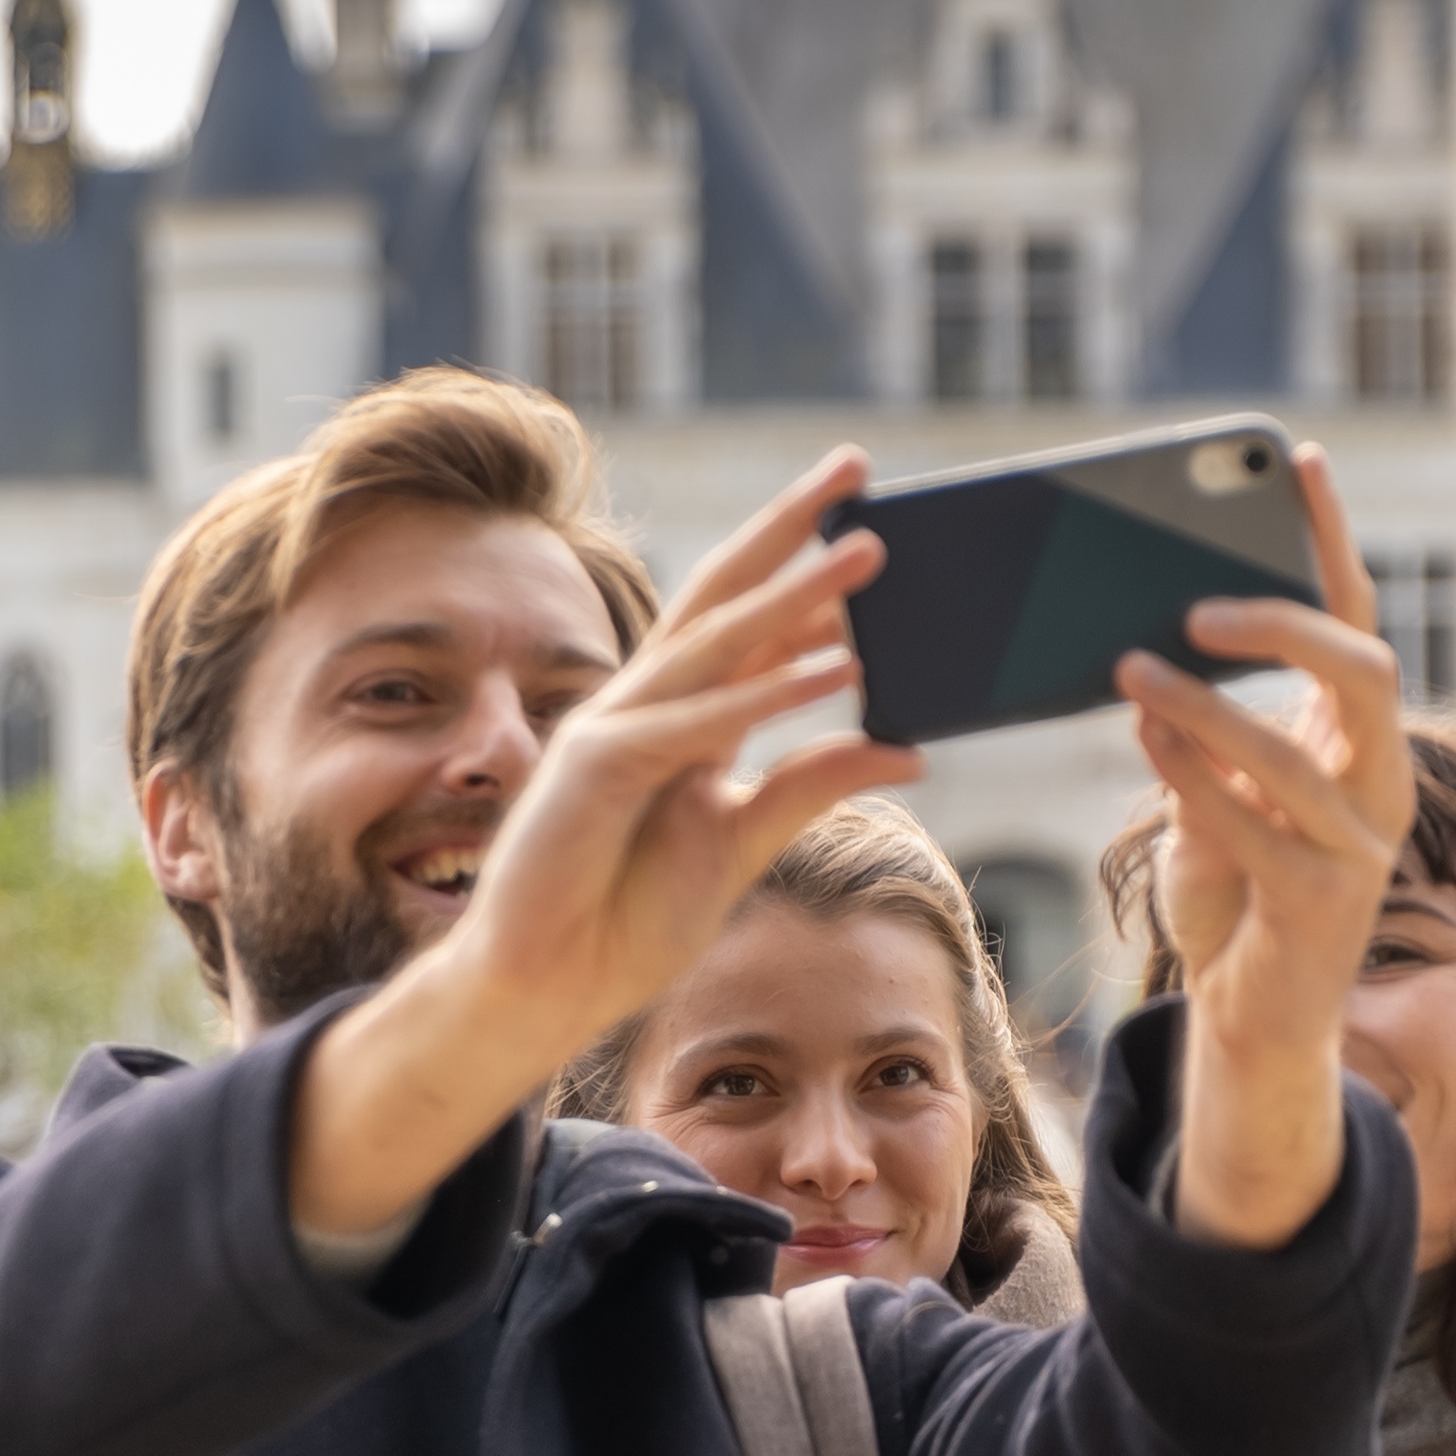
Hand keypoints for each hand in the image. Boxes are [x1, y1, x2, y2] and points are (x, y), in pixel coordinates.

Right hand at [282, 453, 927, 1237]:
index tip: (869, 515)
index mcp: (680, 716)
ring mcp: (615, 728)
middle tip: (857, 468)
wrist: (547, 988)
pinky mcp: (598, 770)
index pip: (747, 619)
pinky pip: (697, 723)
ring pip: (717, 642)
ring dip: (797, 594)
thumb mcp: (743, 843)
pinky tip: (834, 668)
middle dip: (792, 527)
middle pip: (725, 593)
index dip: (803, 566)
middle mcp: (647, 704)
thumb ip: (812, 787)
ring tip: (870, 551)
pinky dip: (767, 694)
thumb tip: (908, 747)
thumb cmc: (624, 919)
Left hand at [1135, 448, 1408, 1251]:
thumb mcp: (1210, 794)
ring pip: (1295, 754)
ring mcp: (1365, 847)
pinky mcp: (1326, 907)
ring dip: (1206, 706)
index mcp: (1362, 739)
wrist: (1252, 1021)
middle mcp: (1383, 782)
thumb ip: (1195, 724)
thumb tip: (1139, 644)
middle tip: (1196, 604)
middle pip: (1365, 670)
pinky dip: (1196, 780)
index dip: (1331, 540)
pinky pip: (1258, 827)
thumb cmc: (1232, 895)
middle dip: (1283, 626)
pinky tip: (1146, 738)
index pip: (1357, 619)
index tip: (1297, 461)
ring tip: (1128, 665)